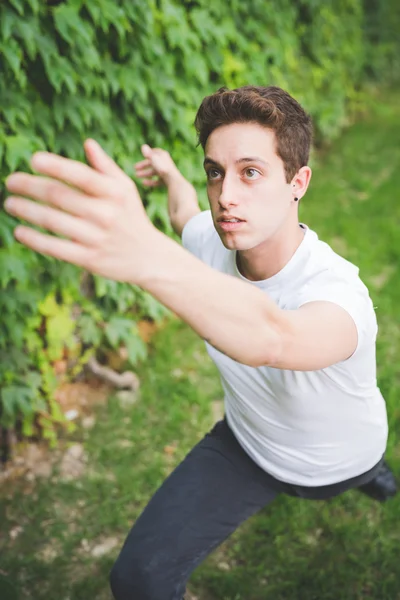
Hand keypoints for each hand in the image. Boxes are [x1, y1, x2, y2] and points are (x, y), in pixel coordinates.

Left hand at [4, 139, 158, 284]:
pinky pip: (55, 247)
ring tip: (10, 203)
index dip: (55, 165)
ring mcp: (96, 238)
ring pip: (52, 221)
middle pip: (59, 196)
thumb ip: (106, 167)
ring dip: (26, 210)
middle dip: (30, 186)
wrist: (148, 257)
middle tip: (11, 181)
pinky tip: (19, 231)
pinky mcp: (89, 259)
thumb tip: (87, 144)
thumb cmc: (131, 217)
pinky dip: (34, 239)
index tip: (34, 160)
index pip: (81, 175)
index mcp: (114, 193)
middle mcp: (105, 214)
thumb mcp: (126, 190)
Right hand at [134, 144, 180, 187]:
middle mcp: (165, 163)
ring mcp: (166, 172)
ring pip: (154, 172)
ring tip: (137, 176)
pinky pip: (157, 181)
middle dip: (143, 165)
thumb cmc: (162, 167)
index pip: (155, 152)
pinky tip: (143, 183)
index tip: (143, 155)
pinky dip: (150, 181)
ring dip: (145, 173)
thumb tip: (143, 146)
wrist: (173, 180)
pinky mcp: (167, 181)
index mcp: (163, 155)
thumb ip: (147, 153)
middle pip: (153, 163)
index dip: (148, 153)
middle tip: (135, 168)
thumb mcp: (153, 158)